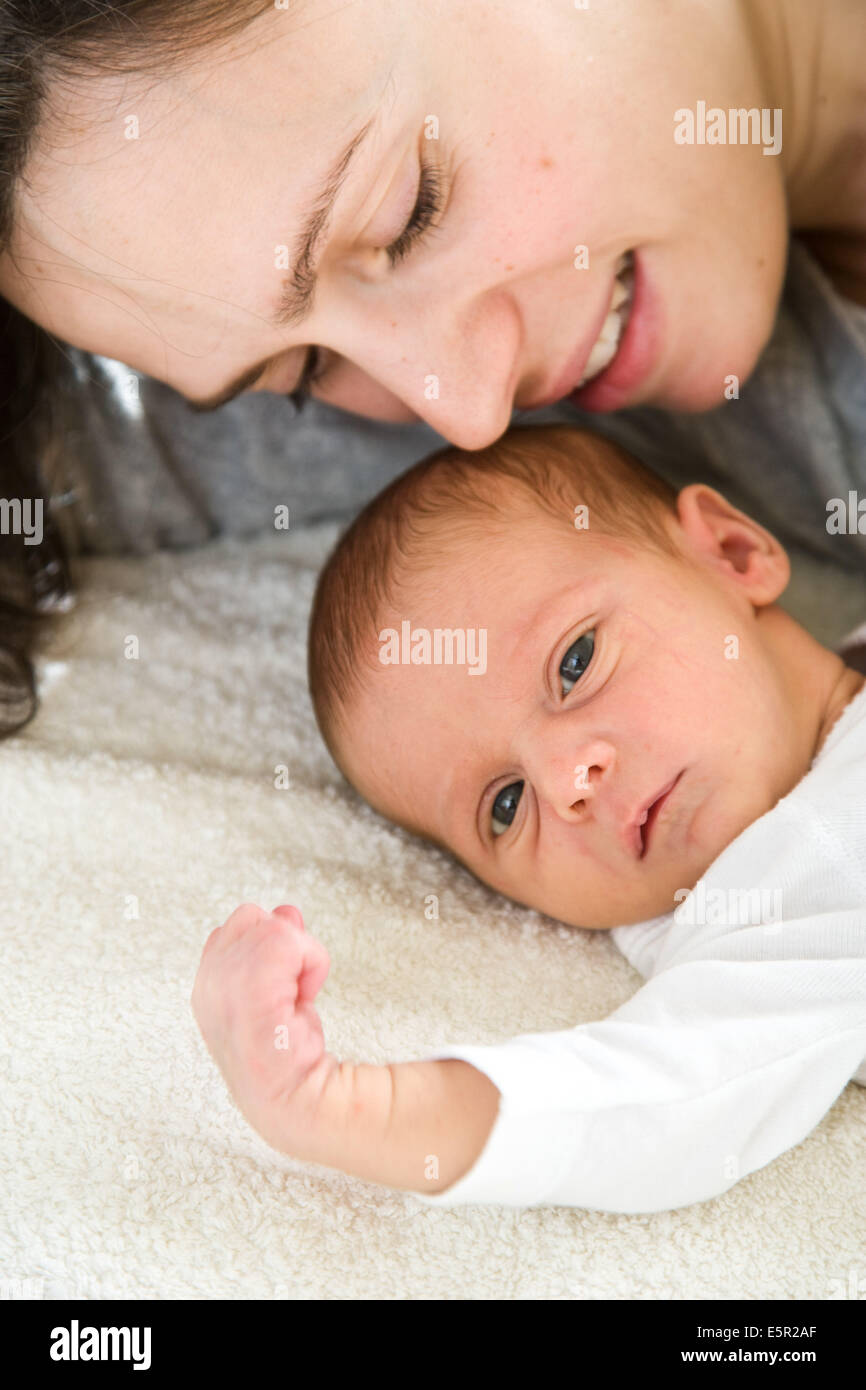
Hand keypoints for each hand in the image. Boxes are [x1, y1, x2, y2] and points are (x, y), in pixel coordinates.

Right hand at [191, 902, 336, 1150]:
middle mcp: (207, 983)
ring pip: (273, 925)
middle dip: (283, 945)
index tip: (283, 987)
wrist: (300, 1101)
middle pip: (251, 916)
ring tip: (296, 999)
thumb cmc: (290, 1055)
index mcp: (207, 985)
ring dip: (300, 957)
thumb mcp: (279, 987)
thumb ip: (277, 945)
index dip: (268, 947)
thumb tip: (287, 911)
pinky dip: (312, 963)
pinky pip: (289, 939)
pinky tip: (304, 1000)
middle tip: (291, 992)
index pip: (236, 927)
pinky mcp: (247, 985)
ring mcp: (223, 983)